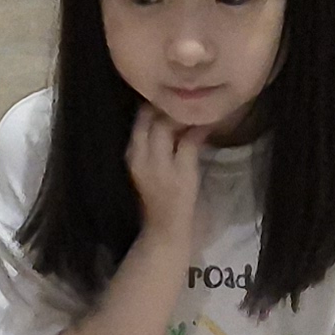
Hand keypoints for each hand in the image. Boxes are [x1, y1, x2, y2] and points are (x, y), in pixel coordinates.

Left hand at [126, 106, 205, 242]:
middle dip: (164, 107)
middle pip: (145, 117)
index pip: (161, 120)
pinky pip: (142, 136)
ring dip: (158, 115)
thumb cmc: (180, 203)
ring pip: (142, 125)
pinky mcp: (136, 162)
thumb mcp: (188, 173)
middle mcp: (136, 152)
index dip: (179, 111)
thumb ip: (190, 144)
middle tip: (185, 104)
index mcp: (149, 154)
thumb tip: (201, 121)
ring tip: (180, 113)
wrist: (164, 231)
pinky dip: (154, 128)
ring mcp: (134, 157)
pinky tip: (171, 128)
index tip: (195, 105)